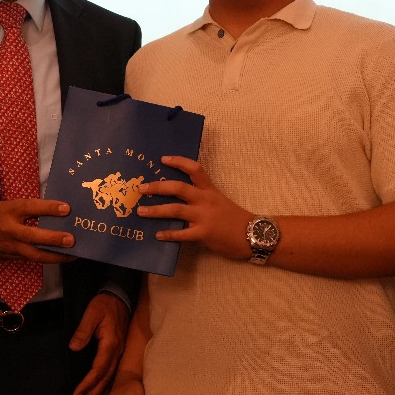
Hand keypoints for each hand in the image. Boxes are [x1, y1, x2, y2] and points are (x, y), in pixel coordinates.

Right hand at [0, 199, 77, 262]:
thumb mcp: (10, 205)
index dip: (49, 208)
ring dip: (55, 256)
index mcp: (10, 211)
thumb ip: (30, 208)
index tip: (66, 208)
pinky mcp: (14, 257)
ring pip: (35, 254)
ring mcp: (12, 246)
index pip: (31, 207)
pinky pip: (33, 259)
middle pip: (33, 236)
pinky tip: (61, 257)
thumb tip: (58, 209)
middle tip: (71, 239)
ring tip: (72, 255)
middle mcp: (11, 229)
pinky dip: (48, 259)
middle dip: (53, 239)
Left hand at [69, 292, 129, 394]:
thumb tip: (74, 347)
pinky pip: (113, 376)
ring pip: (110, 381)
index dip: (87, 384)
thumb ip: (83, 330)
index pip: (98, 369)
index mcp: (110, 344)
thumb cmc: (104, 305)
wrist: (121, 298)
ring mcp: (120, 355)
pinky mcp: (119, 355)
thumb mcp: (91, 314)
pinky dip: (107, 390)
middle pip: (105, 380)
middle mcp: (117, 353)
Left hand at [136, 156, 250, 258]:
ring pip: (175, 210)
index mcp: (210, 190)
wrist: (253, 235)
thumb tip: (178, 198)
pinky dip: (169, 234)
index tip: (163, 159)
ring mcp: (204, 216)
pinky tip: (158, 235)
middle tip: (141, 188)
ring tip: (141, 211)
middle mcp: (205, 200)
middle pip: (178, 188)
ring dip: (156, 210)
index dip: (178, 162)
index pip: (194, 169)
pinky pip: (182, 233)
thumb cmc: (235, 219)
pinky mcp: (204, 233)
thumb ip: (202, 198)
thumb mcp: (219, 201)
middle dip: (157, 187)